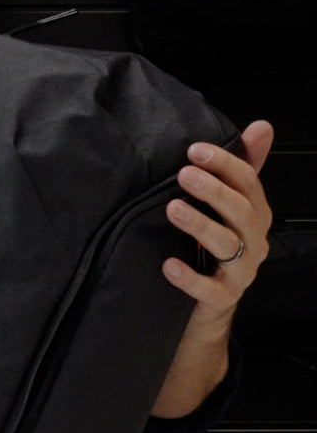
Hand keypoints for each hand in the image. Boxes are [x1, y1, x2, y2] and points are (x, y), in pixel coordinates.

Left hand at [162, 119, 273, 327]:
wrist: (206, 305)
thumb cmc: (213, 248)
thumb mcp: (226, 206)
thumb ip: (243, 168)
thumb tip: (262, 126)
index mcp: (255, 215)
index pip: (249, 183)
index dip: (225, 164)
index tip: (194, 151)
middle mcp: (253, 241)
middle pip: (241, 211)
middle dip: (214, 190)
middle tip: (184, 174)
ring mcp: (241, 272)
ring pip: (227, 245)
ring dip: (200, 225)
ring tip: (173, 209)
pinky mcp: (222, 298)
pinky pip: (210, 289)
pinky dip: (189, 277)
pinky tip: (169, 264)